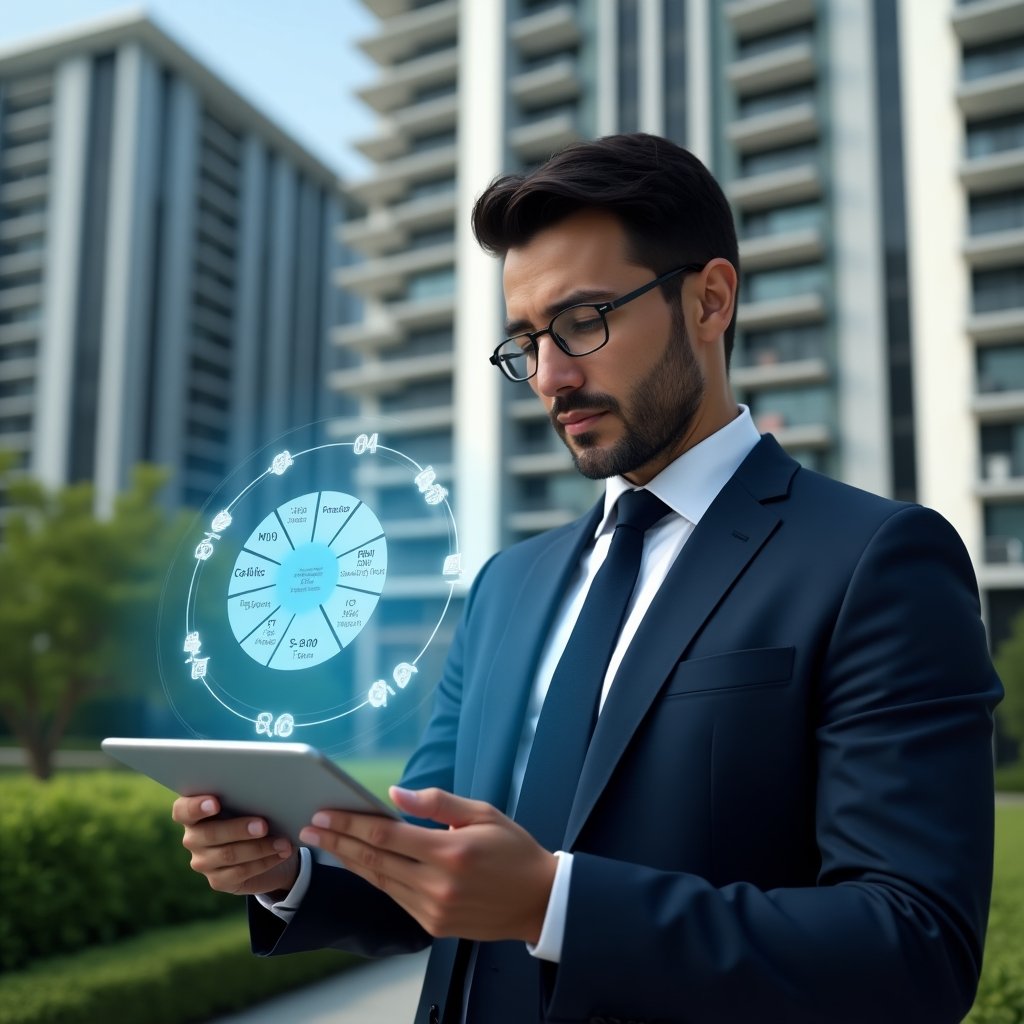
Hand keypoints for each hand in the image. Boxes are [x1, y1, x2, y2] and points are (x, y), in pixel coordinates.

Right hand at [172, 795, 299, 895]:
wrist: (267, 847)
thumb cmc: (255, 814)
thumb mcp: (250, 803)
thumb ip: (248, 797)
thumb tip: (268, 792)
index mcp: (195, 813)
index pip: (182, 810)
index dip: (195, 807)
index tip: (216, 803)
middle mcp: (193, 837)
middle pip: (209, 833)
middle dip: (239, 829)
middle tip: (263, 825)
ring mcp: (203, 861)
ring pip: (228, 855)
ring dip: (259, 847)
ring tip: (283, 842)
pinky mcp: (218, 880)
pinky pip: (240, 872)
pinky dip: (264, 861)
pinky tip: (281, 854)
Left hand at [299, 787, 556, 943]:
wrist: (539, 901)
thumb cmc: (514, 850)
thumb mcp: (483, 813)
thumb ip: (437, 803)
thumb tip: (395, 794)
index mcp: (450, 852)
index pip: (386, 836)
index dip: (350, 823)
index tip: (324, 814)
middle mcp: (438, 885)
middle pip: (373, 860)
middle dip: (337, 842)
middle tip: (309, 828)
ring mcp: (434, 909)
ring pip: (379, 882)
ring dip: (349, 861)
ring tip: (325, 844)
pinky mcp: (434, 925)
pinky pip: (395, 897)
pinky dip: (374, 878)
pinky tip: (359, 864)